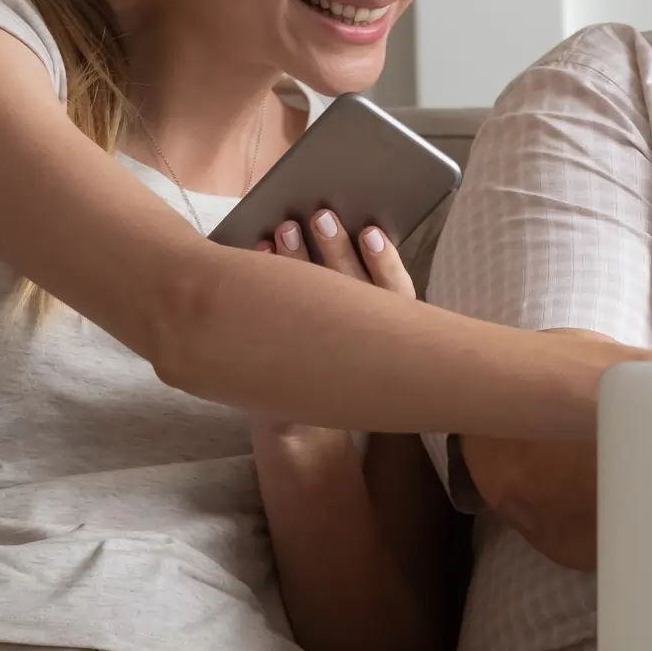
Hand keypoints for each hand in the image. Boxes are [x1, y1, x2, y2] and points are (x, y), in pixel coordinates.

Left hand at [248, 211, 411, 455]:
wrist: (305, 434)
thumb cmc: (339, 371)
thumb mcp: (361, 342)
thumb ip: (362, 305)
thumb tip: (349, 236)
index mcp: (387, 340)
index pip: (395, 297)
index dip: (384, 263)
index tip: (371, 232)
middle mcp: (359, 350)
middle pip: (353, 293)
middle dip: (335, 252)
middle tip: (321, 216)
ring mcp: (321, 361)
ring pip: (314, 306)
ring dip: (297, 263)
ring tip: (283, 230)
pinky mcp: (284, 370)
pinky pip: (273, 326)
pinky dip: (264, 290)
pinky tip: (256, 261)